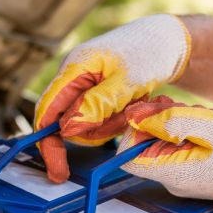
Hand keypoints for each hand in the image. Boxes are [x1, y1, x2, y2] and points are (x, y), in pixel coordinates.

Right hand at [34, 14, 190, 182]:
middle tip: (123, 119)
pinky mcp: (94, 98)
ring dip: (109, 126)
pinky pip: (97, 122)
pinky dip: (114, 121)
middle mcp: (72, 80)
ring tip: (131, 106)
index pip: (46, 111)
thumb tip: (66, 129)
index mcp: (72, 68)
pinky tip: (130, 106)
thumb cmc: (148, 53)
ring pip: (84, 127)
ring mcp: (82, 90)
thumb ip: (97, 104)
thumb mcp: (127, 81)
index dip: (48, 143)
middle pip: (65, 124)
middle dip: (94, 130)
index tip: (58, 171)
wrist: (165, 41)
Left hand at [118, 96, 212, 212]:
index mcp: (172, 172)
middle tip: (189, 112)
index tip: (154, 113)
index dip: (133, 130)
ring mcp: (185, 178)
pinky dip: (192, 132)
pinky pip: (183, 148)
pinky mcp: (198, 173)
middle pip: (145, 145)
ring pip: (165, 144)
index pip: (126, 155)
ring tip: (207, 120)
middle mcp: (173, 180)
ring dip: (180, 124)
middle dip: (161, 121)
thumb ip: (171, 121)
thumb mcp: (210, 127)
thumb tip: (138, 116)